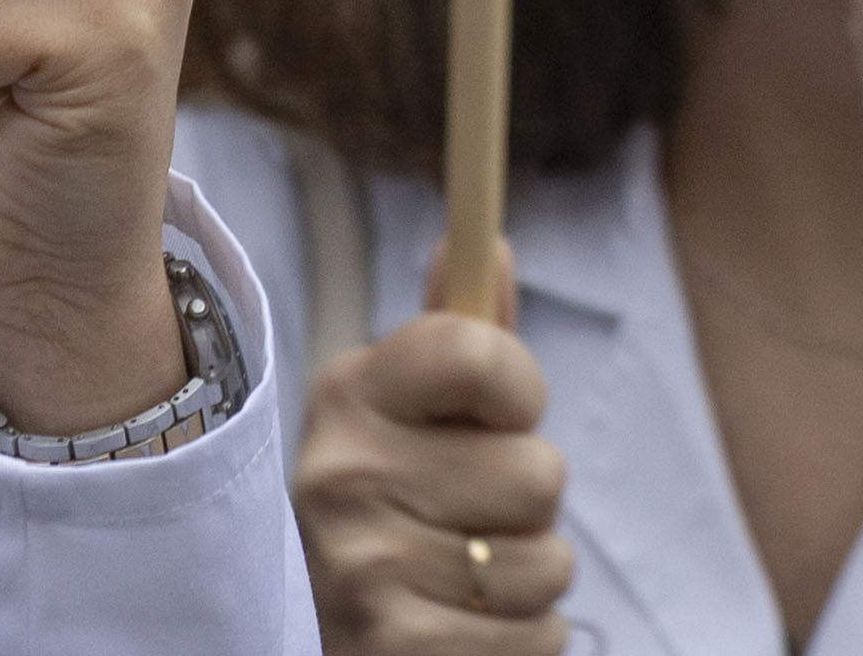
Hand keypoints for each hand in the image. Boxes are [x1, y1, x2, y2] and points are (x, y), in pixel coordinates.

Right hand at [298, 282, 572, 655]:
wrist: (313, 632)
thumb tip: (492, 246)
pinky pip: (538, 636)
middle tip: (464, 518)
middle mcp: (340, 474)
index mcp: (350, 395)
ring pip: (549, 563)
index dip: (518, 390)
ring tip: (460, 578)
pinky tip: (461, 630)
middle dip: (526, 506)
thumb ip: (462, 336)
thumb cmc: (393, 504)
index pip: (480, 350)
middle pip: (541, 473)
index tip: (498, 418)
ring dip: (526, 580)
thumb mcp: (412, 412)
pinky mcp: (390, 645)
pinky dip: (519, 643)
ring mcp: (360, 566)